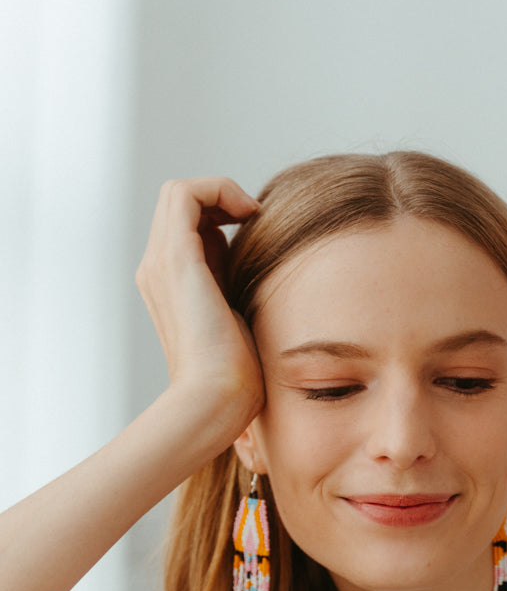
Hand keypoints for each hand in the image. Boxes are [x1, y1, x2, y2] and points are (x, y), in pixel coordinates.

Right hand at [136, 177, 264, 436]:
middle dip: (220, 198)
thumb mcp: (240, 324)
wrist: (215, 400)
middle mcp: (157, 269)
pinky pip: (185, 193)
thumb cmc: (235, 377)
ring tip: (251, 215)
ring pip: (178, 192)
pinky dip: (219, 190)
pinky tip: (249, 216)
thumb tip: (264, 273)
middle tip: (255, 219)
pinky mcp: (176, 259)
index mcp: (170, 285)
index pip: (187, 226)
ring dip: (220, 191)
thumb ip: (240, 295)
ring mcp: (161, 263)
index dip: (219, 214)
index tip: (255, 231)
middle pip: (179, 203)